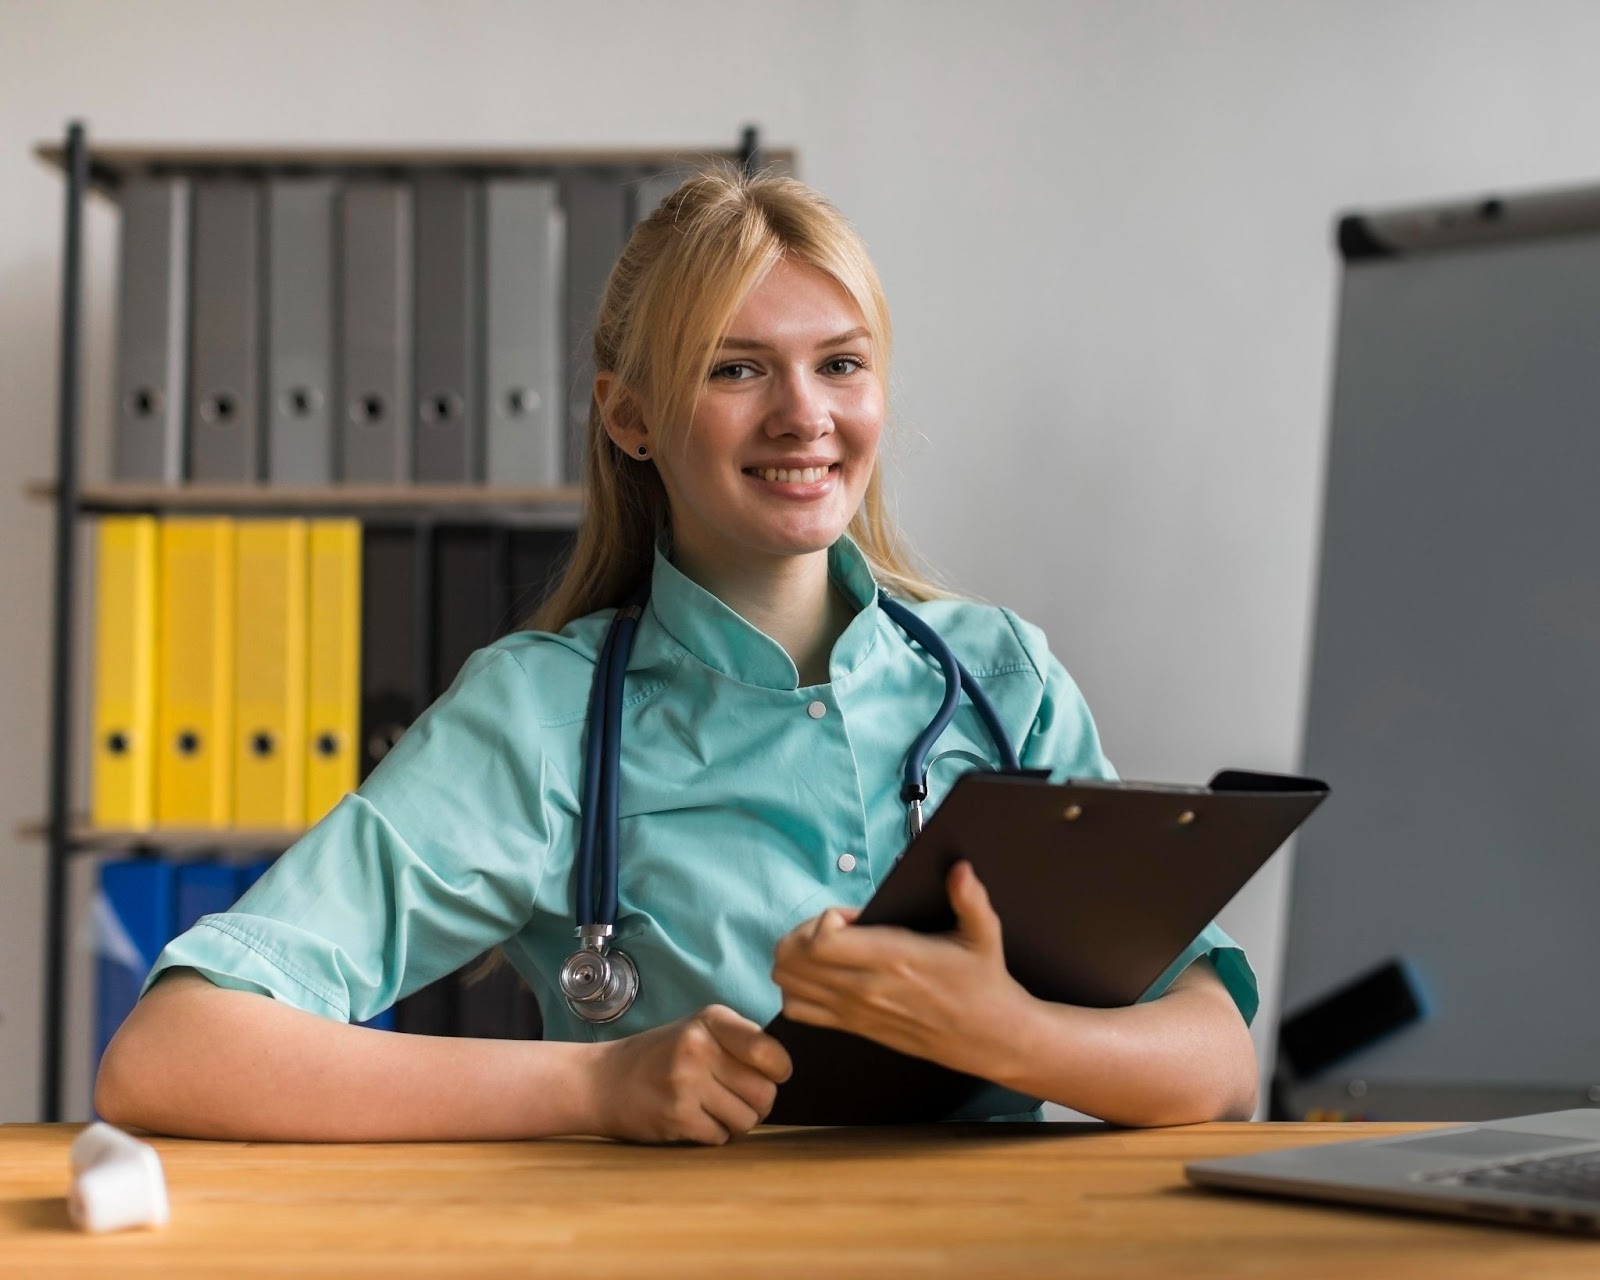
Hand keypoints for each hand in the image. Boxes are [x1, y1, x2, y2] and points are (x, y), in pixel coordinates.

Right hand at [590, 1005, 791, 1144]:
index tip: (772, 1074)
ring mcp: (686, 1082)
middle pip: (765, 1093)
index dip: (778, 1070)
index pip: (769, 1051)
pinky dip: (712, 1134)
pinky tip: (692, 1119)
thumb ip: (740, 1042)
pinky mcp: (676, 1116)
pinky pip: (720, 1137)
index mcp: (711, 1020)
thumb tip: (783, 1071)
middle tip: (736, 1099)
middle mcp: (699, 1046)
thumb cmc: (660, 1057)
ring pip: (747, 1120)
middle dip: (758, 1104)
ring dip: (735, 1122)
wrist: (601, 1081)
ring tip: (712, 1108)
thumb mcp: (698, 1031)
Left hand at [771, 860, 1033, 1079]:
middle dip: (804, 933)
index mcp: (894, 959)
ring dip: (796, 960)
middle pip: (794, 959)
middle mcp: (866, 987)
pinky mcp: (853, 1027)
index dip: (826, 919)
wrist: (987, 1037)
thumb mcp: (984, 934)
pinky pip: (798, 1011)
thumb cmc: (983, 982)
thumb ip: (970, 898)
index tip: (851, 916)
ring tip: (823, 950)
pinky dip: (797, 989)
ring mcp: (855, 1011)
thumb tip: (960, 869)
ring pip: (788, 984)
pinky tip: (821, 976)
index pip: (823, 941)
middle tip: (833, 928)